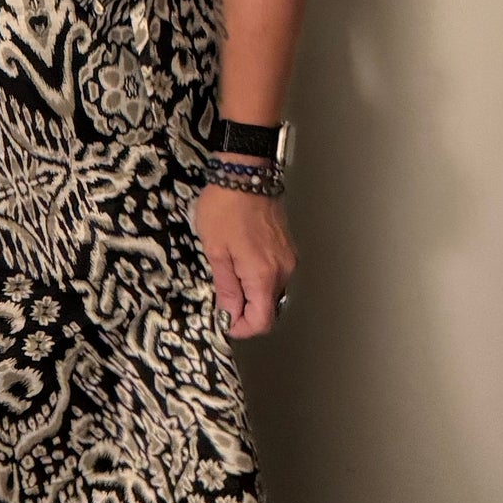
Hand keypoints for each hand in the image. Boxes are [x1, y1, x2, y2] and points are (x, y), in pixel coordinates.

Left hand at [190, 183, 294, 336]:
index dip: (242, 328)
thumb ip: (226, 287)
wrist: (245, 174)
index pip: (262, 321)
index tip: (225, 322)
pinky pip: (274, 275)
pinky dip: (258, 279)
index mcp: (263, 274)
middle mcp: (282, 269)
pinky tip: (240, 263)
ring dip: (251, 294)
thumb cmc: (226, 206)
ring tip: (228, 276)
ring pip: (271, 292)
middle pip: (268, 308)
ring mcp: (287, 258)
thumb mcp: (215, 250)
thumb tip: (229, 313)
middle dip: (245, 311)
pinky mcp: (287, 248)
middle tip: (222, 300)